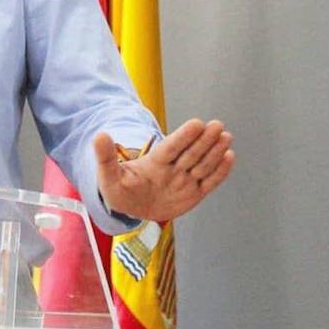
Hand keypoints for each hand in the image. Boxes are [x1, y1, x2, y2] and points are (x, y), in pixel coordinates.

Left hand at [95, 118, 234, 223]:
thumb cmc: (121, 188)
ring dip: (215, 152)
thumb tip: (99, 135)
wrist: (132, 206)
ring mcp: (184, 180)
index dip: (183, 136)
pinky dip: (220, 172)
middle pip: (190, 153)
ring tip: (226, 137)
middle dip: (204, 140)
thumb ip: (106, 157)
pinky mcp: (194, 193)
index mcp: (154, 162)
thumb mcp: (108, 175)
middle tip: (217, 125)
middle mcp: (173, 168)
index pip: (171, 147)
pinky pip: (209, 182)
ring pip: (202, 164)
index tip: (196, 123)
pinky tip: (230, 156)